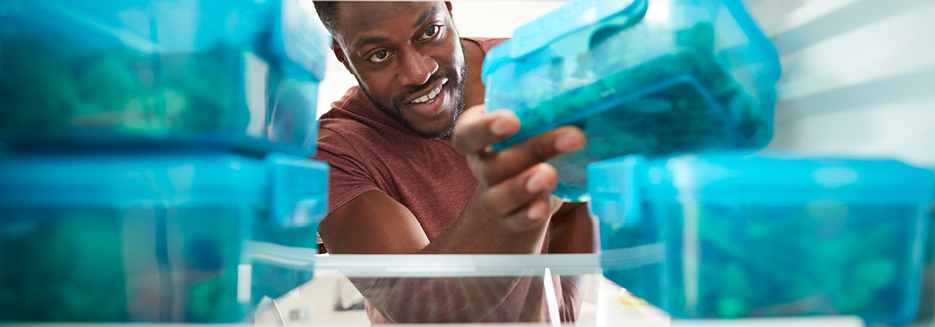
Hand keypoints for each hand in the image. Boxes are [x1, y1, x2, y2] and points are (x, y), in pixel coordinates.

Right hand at [451, 105, 585, 233]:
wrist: (524, 189)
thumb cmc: (531, 141)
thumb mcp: (535, 120)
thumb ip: (548, 105)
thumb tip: (585, 81)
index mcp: (479, 135)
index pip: (467, 132)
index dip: (484, 128)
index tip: (513, 120)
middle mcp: (482, 166)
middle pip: (492, 164)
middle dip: (533, 150)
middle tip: (572, 137)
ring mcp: (492, 196)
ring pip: (497, 196)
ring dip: (523, 186)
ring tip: (551, 175)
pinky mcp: (509, 220)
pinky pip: (513, 221)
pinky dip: (527, 215)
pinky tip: (543, 207)